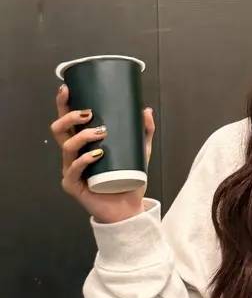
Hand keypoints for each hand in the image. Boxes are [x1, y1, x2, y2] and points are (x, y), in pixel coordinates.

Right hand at [51, 83, 154, 224]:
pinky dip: (85, 159)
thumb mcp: (140, 152)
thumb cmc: (129, 179)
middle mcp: (72, 155)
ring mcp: (70, 170)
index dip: (63, 104)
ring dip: (82, 136)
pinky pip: (73, 169)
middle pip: (58, 130)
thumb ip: (144, 132)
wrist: (128, 208)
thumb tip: (146, 110)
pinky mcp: (73, 185)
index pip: (67, 121)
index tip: (67, 88)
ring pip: (66, 146)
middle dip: (70, 117)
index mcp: (82, 144)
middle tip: (90, 114)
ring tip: (101, 133)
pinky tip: (97, 154)